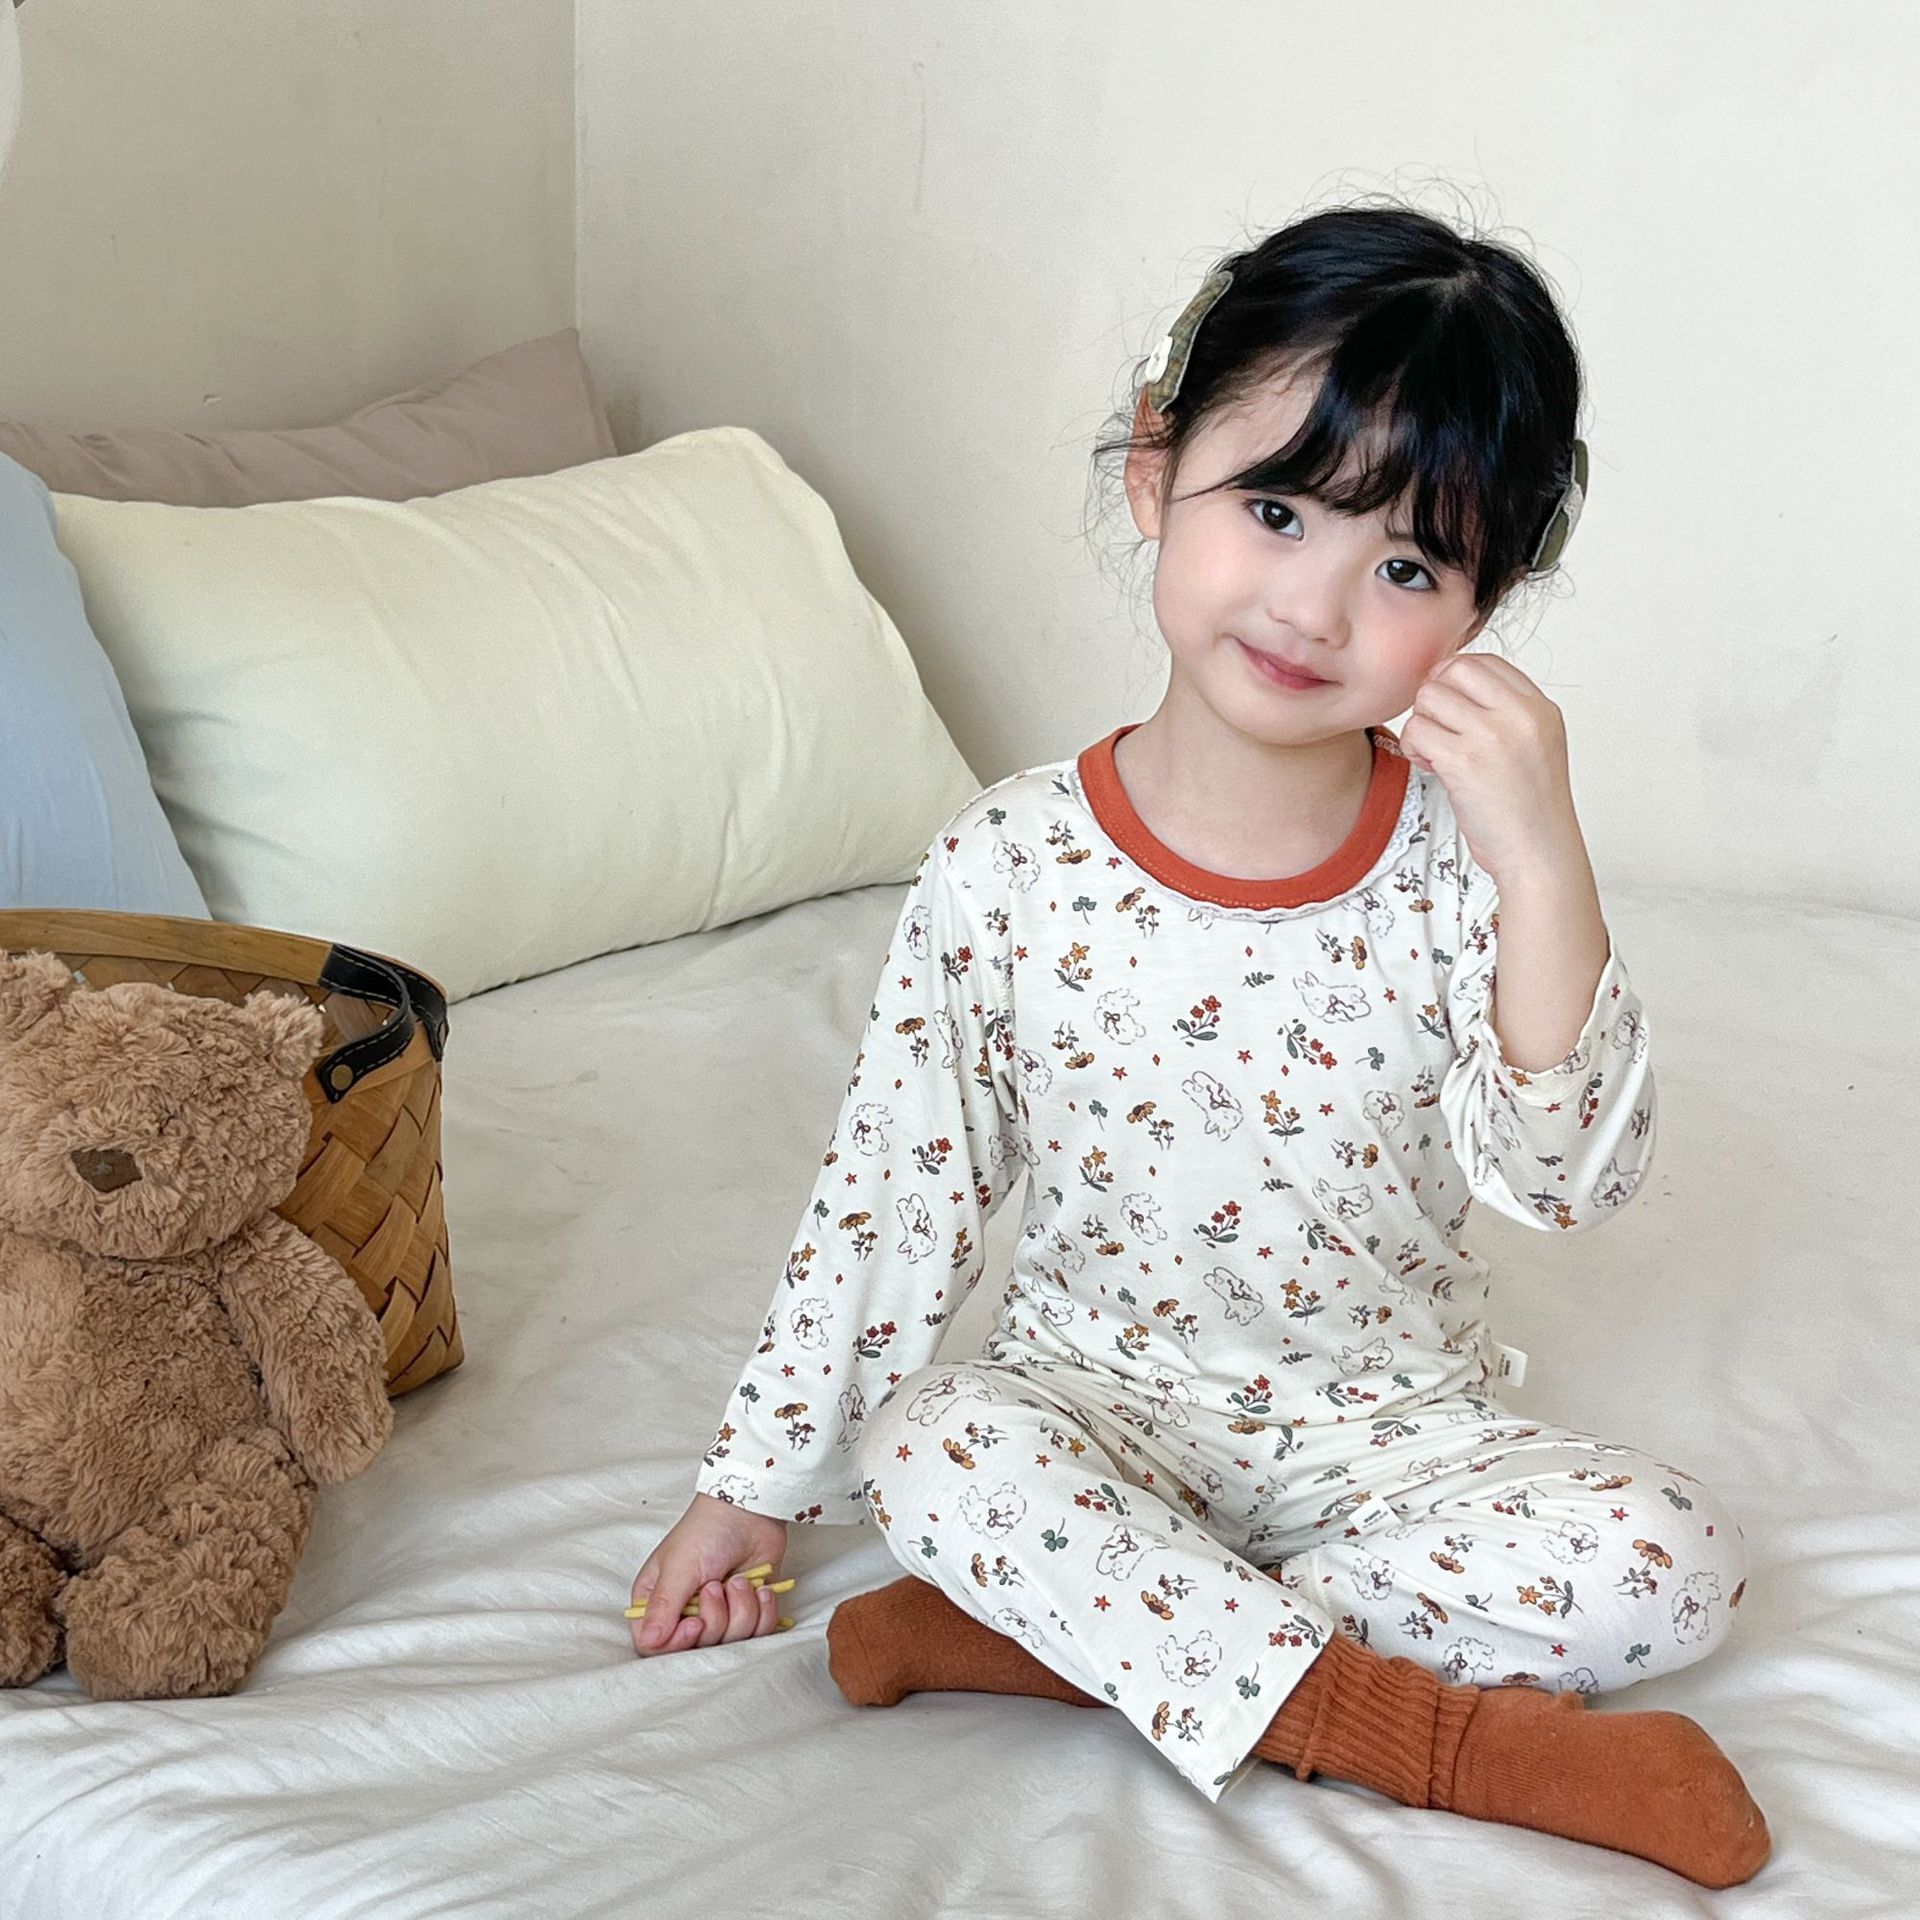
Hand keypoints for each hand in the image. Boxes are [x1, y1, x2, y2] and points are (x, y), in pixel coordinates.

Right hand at [629, 1493, 790, 1656]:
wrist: (752, 1511)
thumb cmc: (708, 1530)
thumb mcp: (680, 1566)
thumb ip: (663, 1606)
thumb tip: (648, 1641)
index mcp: (658, 1602)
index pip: (655, 1646)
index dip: (677, 1644)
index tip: (696, 1623)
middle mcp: (685, 1613)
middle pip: (697, 1649)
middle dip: (716, 1618)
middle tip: (716, 1586)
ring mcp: (719, 1614)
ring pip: (731, 1642)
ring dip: (741, 1609)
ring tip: (738, 1581)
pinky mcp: (748, 1612)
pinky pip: (758, 1633)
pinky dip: (763, 1611)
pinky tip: (760, 1588)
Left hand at [1397, 653, 1583, 886]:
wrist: (1538, 854)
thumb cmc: (1528, 808)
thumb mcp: (1534, 744)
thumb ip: (1504, 712)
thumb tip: (1451, 682)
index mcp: (1539, 707)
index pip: (1484, 662)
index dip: (1455, 681)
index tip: (1451, 711)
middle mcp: (1519, 714)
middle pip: (1452, 670)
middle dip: (1435, 697)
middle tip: (1440, 730)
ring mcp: (1492, 735)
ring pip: (1428, 697)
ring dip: (1422, 725)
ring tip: (1436, 753)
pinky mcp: (1464, 761)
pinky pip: (1416, 730)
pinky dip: (1414, 748)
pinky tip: (1431, 767)